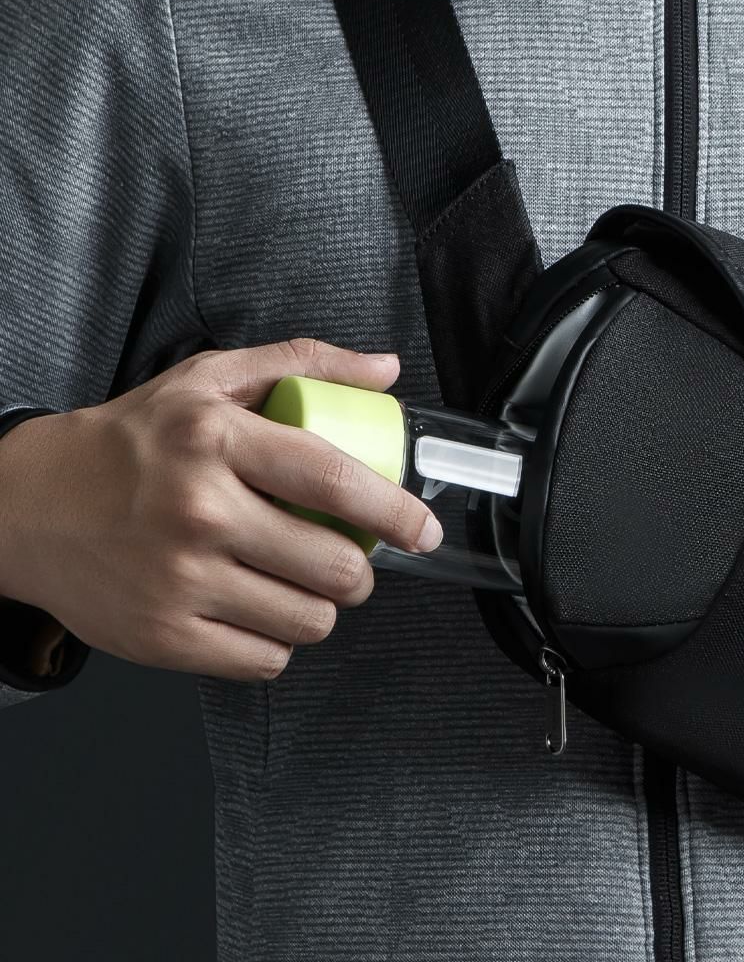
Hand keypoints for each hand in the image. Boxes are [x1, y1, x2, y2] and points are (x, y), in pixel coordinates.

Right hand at [0, 339, 440, 681]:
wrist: (25, 505)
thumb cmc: (132, 440)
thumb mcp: (209, 379)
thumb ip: (303, 365)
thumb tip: (385, 370)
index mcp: (215, 439)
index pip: (334, 482)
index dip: (396, 511)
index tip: (422, 528)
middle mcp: (197, 511)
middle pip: (333, 566)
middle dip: (360, 571)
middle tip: (347, 559)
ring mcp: (177, 581)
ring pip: (308, 621)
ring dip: (321, 607)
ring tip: (297, 581)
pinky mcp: (161, 637)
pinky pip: (264, 660)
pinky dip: (275, 641)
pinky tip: (256, 608)